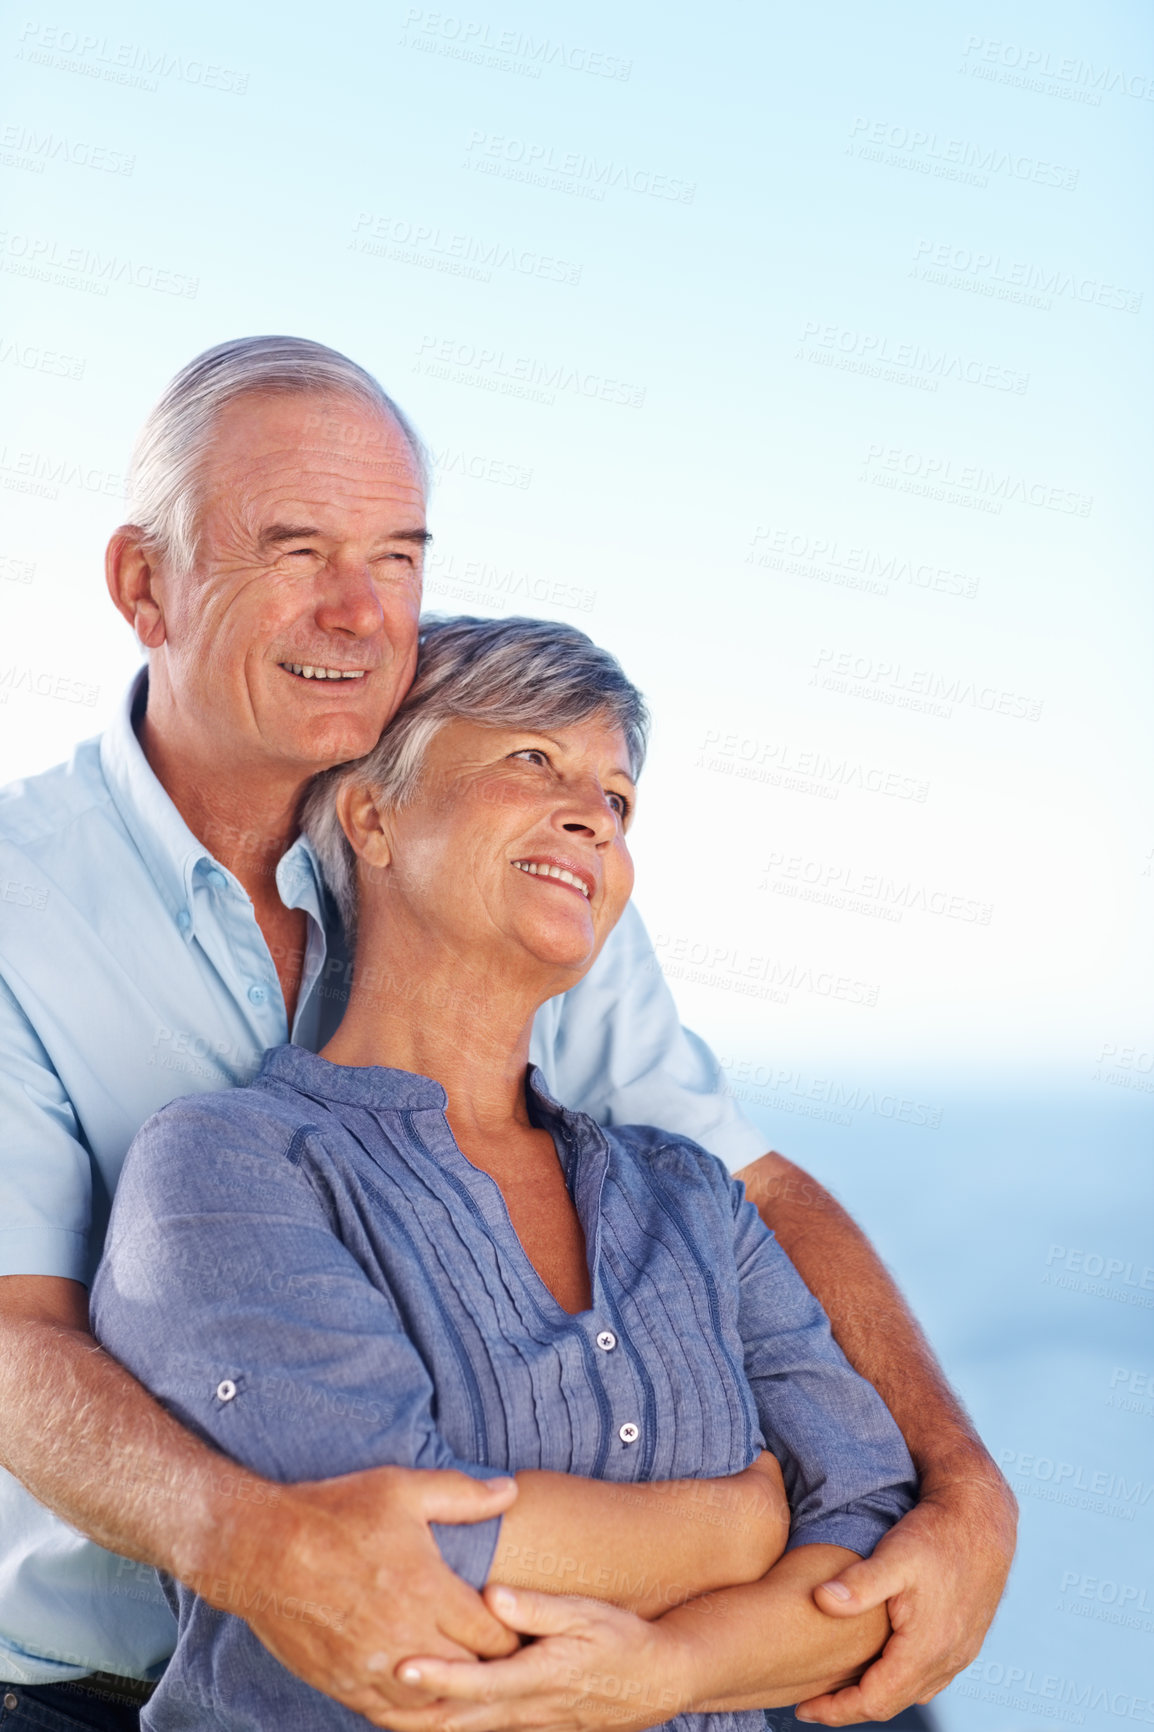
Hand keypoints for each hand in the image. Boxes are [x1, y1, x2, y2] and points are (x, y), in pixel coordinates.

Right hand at [199, 1464, 519, 1726]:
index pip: (495, 1635)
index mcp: (428, 1592)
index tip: (519, 1623)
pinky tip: (422, 1691)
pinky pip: (392, 1715)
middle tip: (501, 1650)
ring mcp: (373, 1669)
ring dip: (452, 1686)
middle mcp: (406, 1639)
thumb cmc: (335, 1513)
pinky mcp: (345, 1685)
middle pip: (472, 1672)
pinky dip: (414, 1707)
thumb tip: (510, 1491)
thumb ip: (462, 1495)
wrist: (261, 1549)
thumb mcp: (402, 1490)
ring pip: (434, 1702)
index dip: (512, 1632)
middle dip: (489, 1661)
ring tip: (465, 1670)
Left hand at [383, 1584, 697, 1731]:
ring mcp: (527, 1725)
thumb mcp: (587, 1613)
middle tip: (366, 1686)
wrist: (656, 1681)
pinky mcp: (529, 1727)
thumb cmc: (621, 1638)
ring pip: (464, 1730)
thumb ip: (538, 1607)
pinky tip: (419, 1710)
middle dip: (412, 1710)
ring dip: (423, 1720)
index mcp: (538, 1676)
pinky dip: (447, 1722)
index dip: (438, 1677)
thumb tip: (492, 1594)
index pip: (478, 1682)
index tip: (402, 1667)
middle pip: (459, 1719)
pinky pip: (479, 1730)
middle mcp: (526, 1709)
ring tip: (377, 1698)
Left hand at [795, 1472, 1017, 1724]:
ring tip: (837, 1686)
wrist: (981, 1519)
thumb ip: (859, 1583)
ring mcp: (957, 1654)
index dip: (836, 1710)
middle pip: (890, 1703)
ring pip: (910, 1693)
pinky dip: (896, 1680)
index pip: (875, 1702)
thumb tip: (820, 1600)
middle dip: (848, 1707)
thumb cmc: (936, 1535)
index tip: (803, 1708)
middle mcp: (945, 1661)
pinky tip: (877, 1664)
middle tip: (810, 1702)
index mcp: (925, 1650)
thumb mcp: (895, 1555)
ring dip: (873, 1695)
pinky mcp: (962, 1642)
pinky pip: (926, 1677)